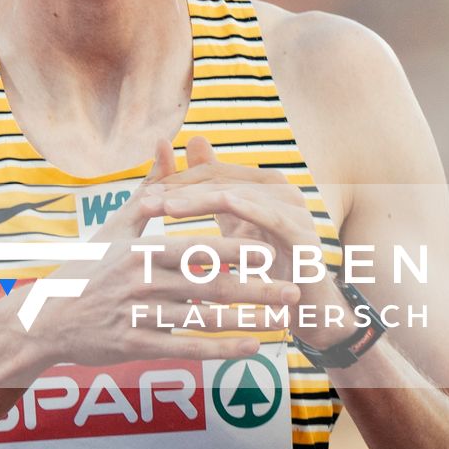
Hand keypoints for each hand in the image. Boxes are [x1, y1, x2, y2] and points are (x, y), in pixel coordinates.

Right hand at [21, 136, 301, 367]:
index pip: (196, 249)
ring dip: (247, 322)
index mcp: (140, 251)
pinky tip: (252, 348)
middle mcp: (141, 283)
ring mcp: (139, 317)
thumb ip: (148, 189)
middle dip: (255, 289)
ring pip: (203, 320)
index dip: (235, 251)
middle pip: (208, 286)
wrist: (46, 319)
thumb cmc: (85, 267)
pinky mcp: (137, 347)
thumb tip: (165, 145)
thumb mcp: (113, 227)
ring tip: (283, 322)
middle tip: (294, 290)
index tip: (271, 250)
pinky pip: (186, 348)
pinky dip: (221, 350)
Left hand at [143, 135, 351, 349]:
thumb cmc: (266, 265)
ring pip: (241, 195)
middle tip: (145, 201)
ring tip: (167, 208)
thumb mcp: (234, 224)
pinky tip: (223, 203)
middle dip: (181, 190)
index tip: (142, 195)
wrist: (305, 308)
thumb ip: (213, 188)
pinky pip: (273, 217)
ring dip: (201, 200)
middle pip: (223, 182)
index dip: (177, 181)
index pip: (212, 173)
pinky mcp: (305, 234)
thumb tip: (193, 140)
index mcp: (263, 184)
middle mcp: (282, 190)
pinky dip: (248, 207)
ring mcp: (296, 210)